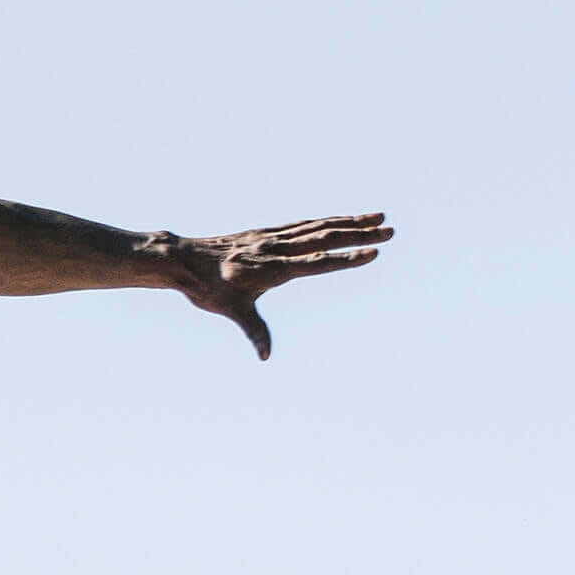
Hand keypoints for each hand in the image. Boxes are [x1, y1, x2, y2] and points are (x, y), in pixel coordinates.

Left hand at [170, 213, 388, 358]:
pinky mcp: (268, 232)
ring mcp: (273, 237)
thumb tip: (265, 356)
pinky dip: (328, 220)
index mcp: (273, 268)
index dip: (346, 259)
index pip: (317, 262)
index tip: (373, 253)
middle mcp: (277, 248)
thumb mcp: (231, 311)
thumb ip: (254, 330)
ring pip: (318, 227)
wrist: (183, 260)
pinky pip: (304, 224)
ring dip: (351, 223)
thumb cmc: (207, 289)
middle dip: (360, 236)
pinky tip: (345, 219)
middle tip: (391, 232)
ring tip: (379, 218)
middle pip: (325, 239)